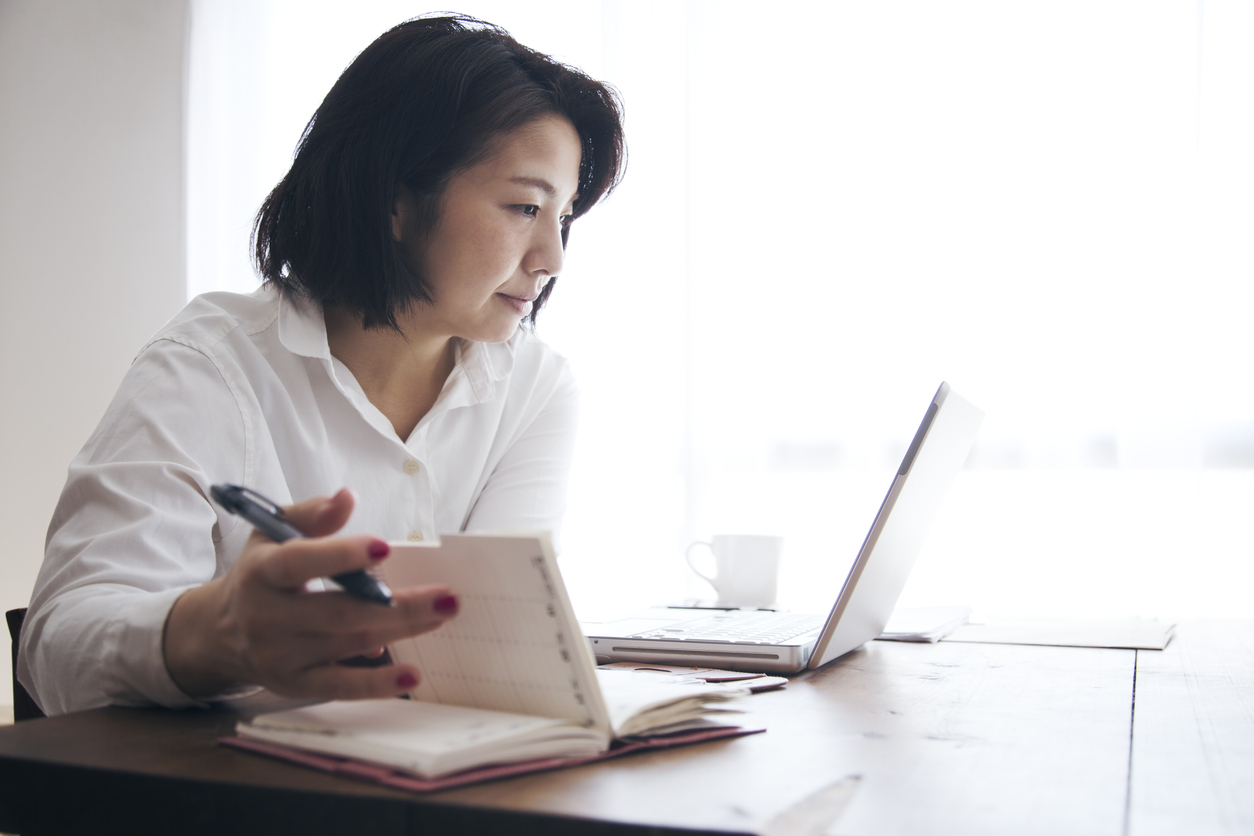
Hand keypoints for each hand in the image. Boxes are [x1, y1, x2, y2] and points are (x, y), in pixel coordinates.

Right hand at [163, 488, 455, 700]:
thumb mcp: (272, 533)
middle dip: (397, 605)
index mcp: (261, 572)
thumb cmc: (261, 572)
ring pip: (348, 645)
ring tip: (442, 613)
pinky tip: (412, 674)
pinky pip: (340, 687)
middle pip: (338, 613)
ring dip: (401, 630)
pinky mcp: (294, 685)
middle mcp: (267, 617)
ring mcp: (280, 656)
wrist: (219, 631)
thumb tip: (347, 498)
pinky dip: (377, 684)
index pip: (299, 563)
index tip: (386, 548)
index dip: (341, 555)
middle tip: (446, 596)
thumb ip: (312, 514)